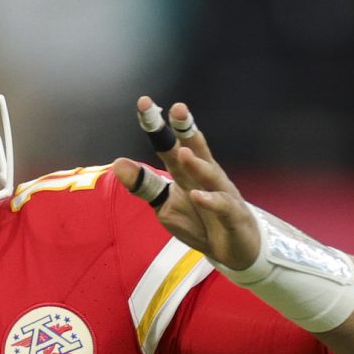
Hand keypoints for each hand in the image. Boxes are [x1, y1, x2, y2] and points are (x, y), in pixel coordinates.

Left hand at [112, 98, 260, 269]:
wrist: (234, 250)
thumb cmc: (199, 220)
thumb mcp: (165, 204)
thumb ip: (145, 184)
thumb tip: (118, 163)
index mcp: (188, 170)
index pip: (170, 144)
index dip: (158, 125)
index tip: (144, 103)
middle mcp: (206, 176)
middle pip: (195, 149)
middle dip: (186, 129)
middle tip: (177, 107)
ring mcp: (222, 194)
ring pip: (210, 175)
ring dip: (197, 164)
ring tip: (183, 152)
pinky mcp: (233, 216)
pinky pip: (222, 206)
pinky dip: (210, 201)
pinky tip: (198, 196)